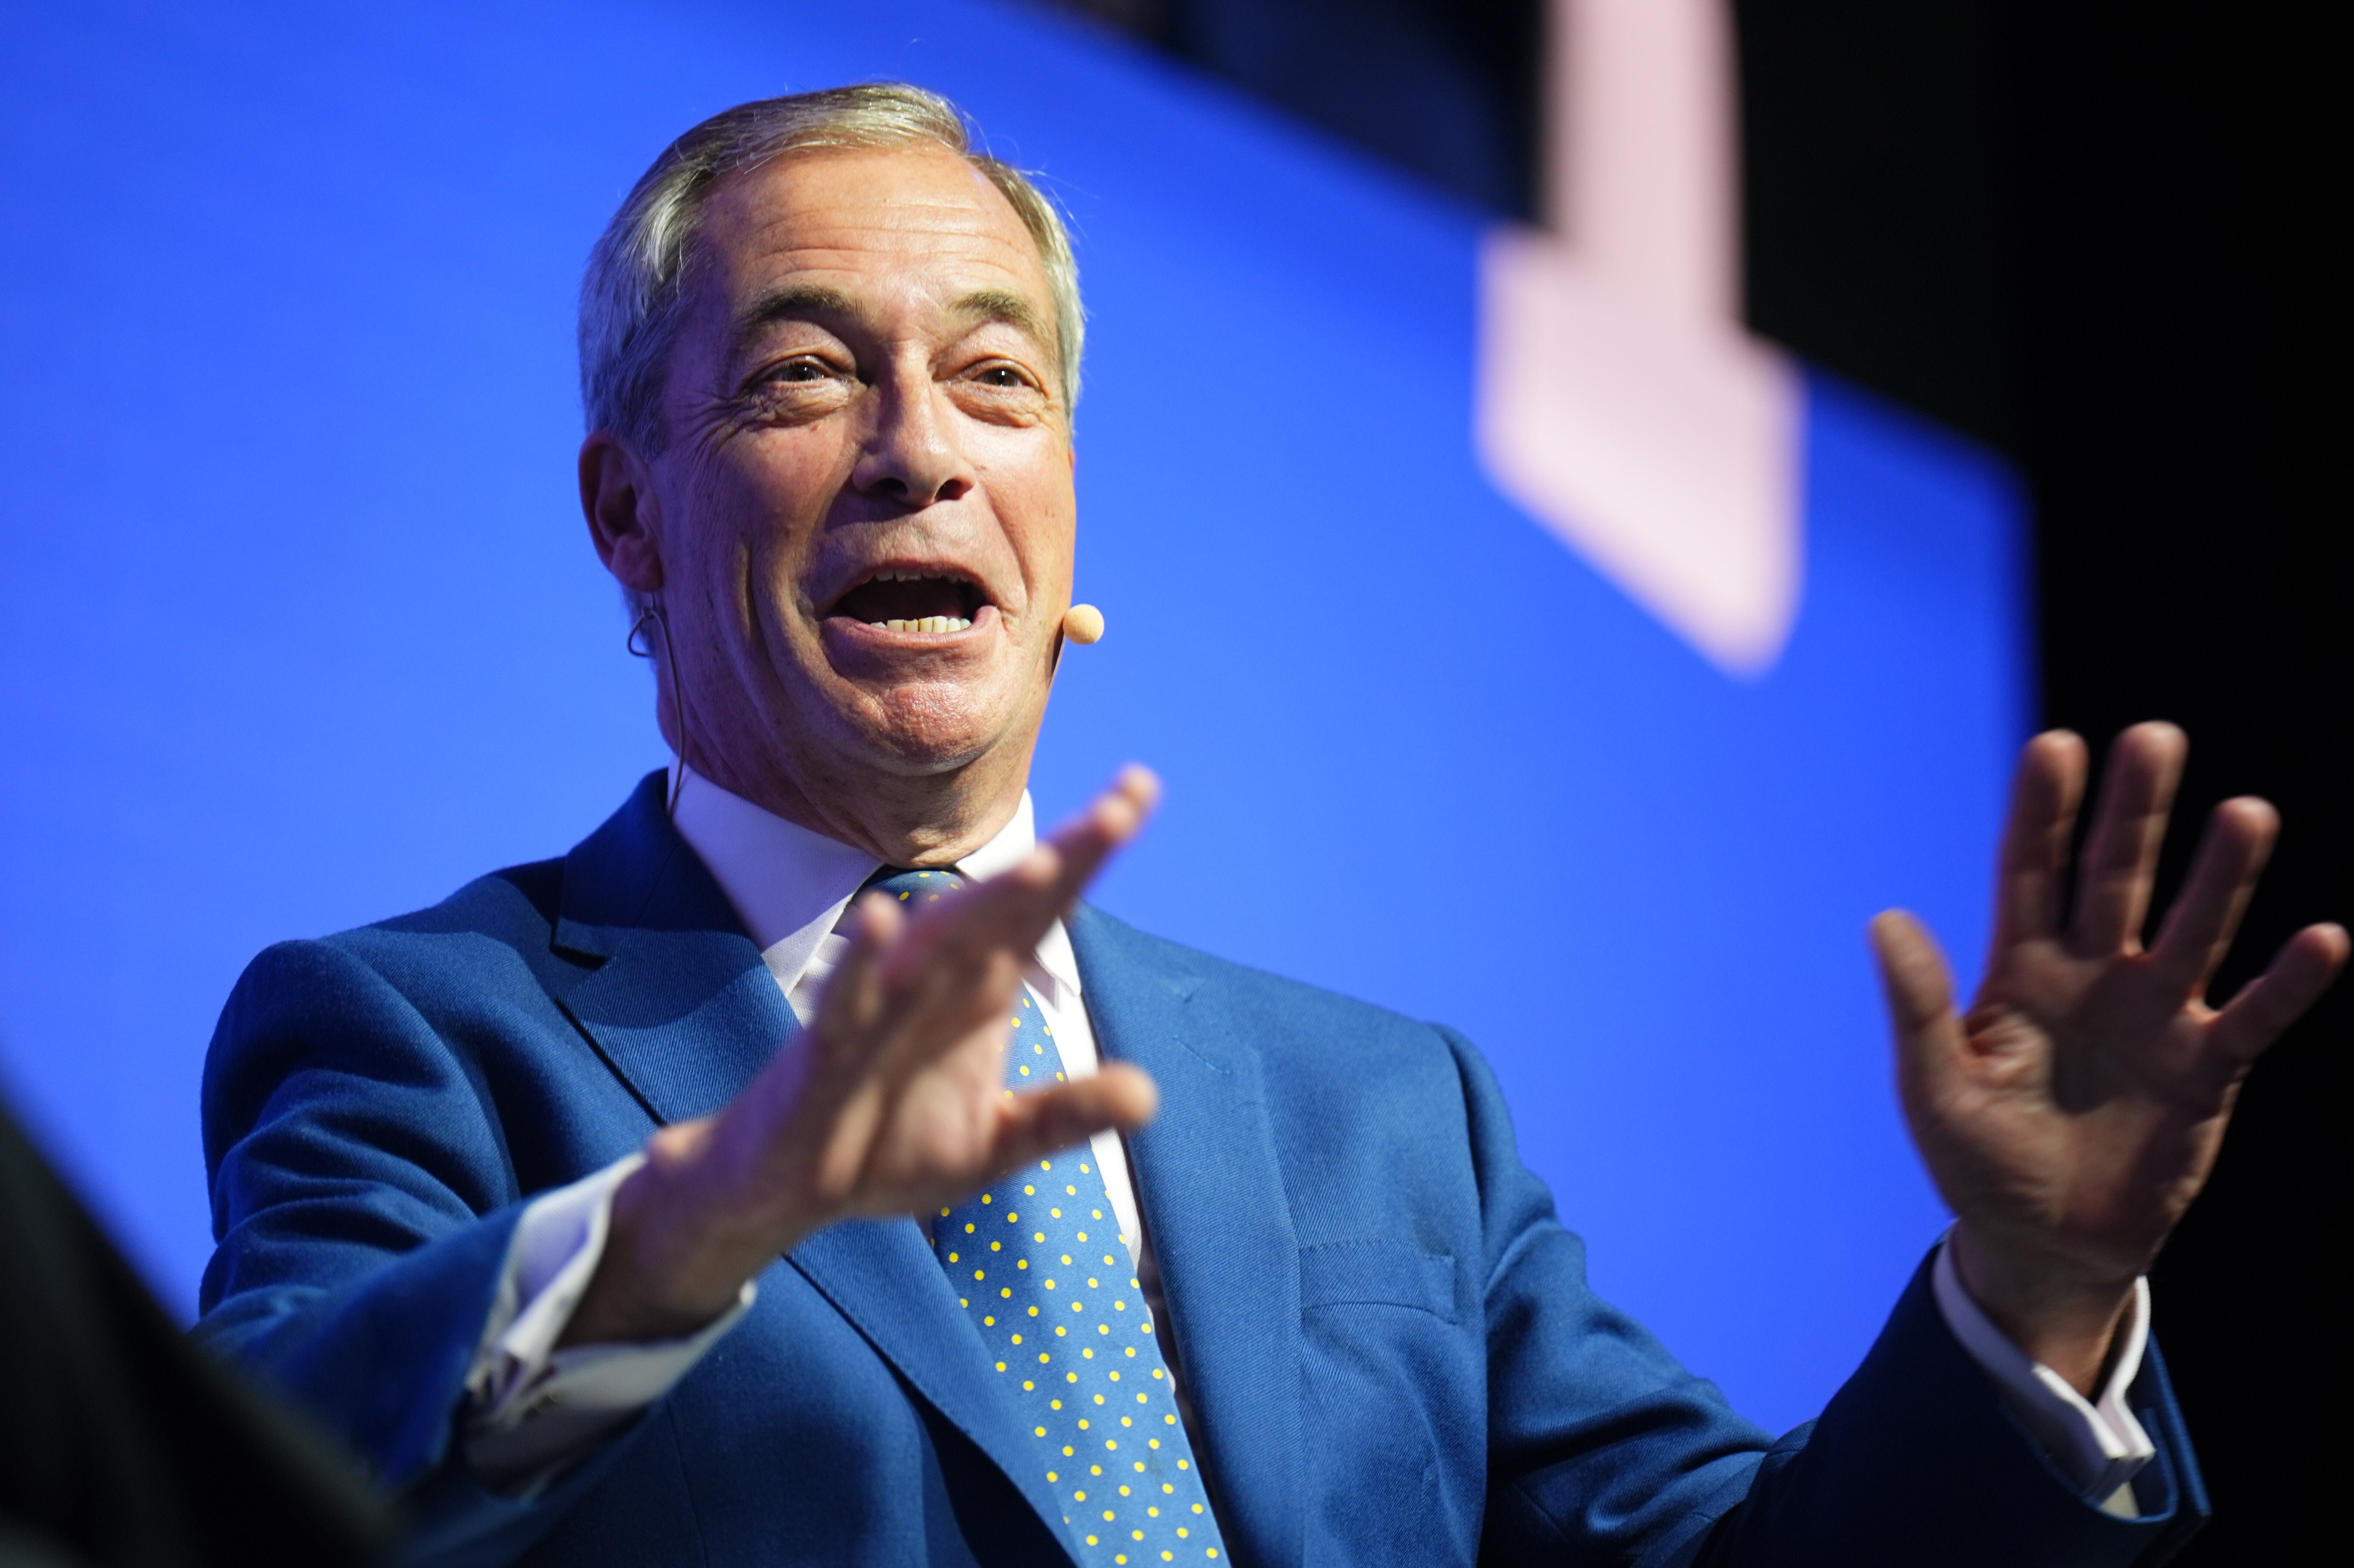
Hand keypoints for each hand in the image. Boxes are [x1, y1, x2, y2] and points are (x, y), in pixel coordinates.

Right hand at [564, 767, 1164, 1344]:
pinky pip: (845, 998)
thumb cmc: (888, 1146)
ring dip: (985, 901)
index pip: (1045, 908)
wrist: (785, 1190)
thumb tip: (1148, 1094)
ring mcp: (879, 1008)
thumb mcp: (996, 1142)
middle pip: (1006, 908)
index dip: (1088, 854)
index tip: (1140, 789)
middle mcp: (937, 981)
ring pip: (936, 941)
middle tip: (1124, 811)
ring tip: (1043, 862)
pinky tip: (880, 919)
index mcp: (982, 989)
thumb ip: (1065, 1116)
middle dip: (1063, 861)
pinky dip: (862, 961)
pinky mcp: (824, 1050)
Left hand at [1873, 724, 2345, 1391]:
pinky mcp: (2206, 1071)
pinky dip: (2289, 984)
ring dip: (2219, 876)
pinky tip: (2324, 939)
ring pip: (2192, 930)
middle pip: (2115, 878)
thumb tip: (1884, 920)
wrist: (2042, 1242)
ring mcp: (2155, 1018)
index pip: (2030, 872)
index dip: (2043, 812)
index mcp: (2021, 970)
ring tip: (2246, 813)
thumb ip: (1921, 1008)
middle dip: (2135, 812)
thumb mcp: (1935, 1089)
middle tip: (2155, 737)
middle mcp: (2094, 976)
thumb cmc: (1979, 1160)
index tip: (2055, 747)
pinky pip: (2253, 1018)